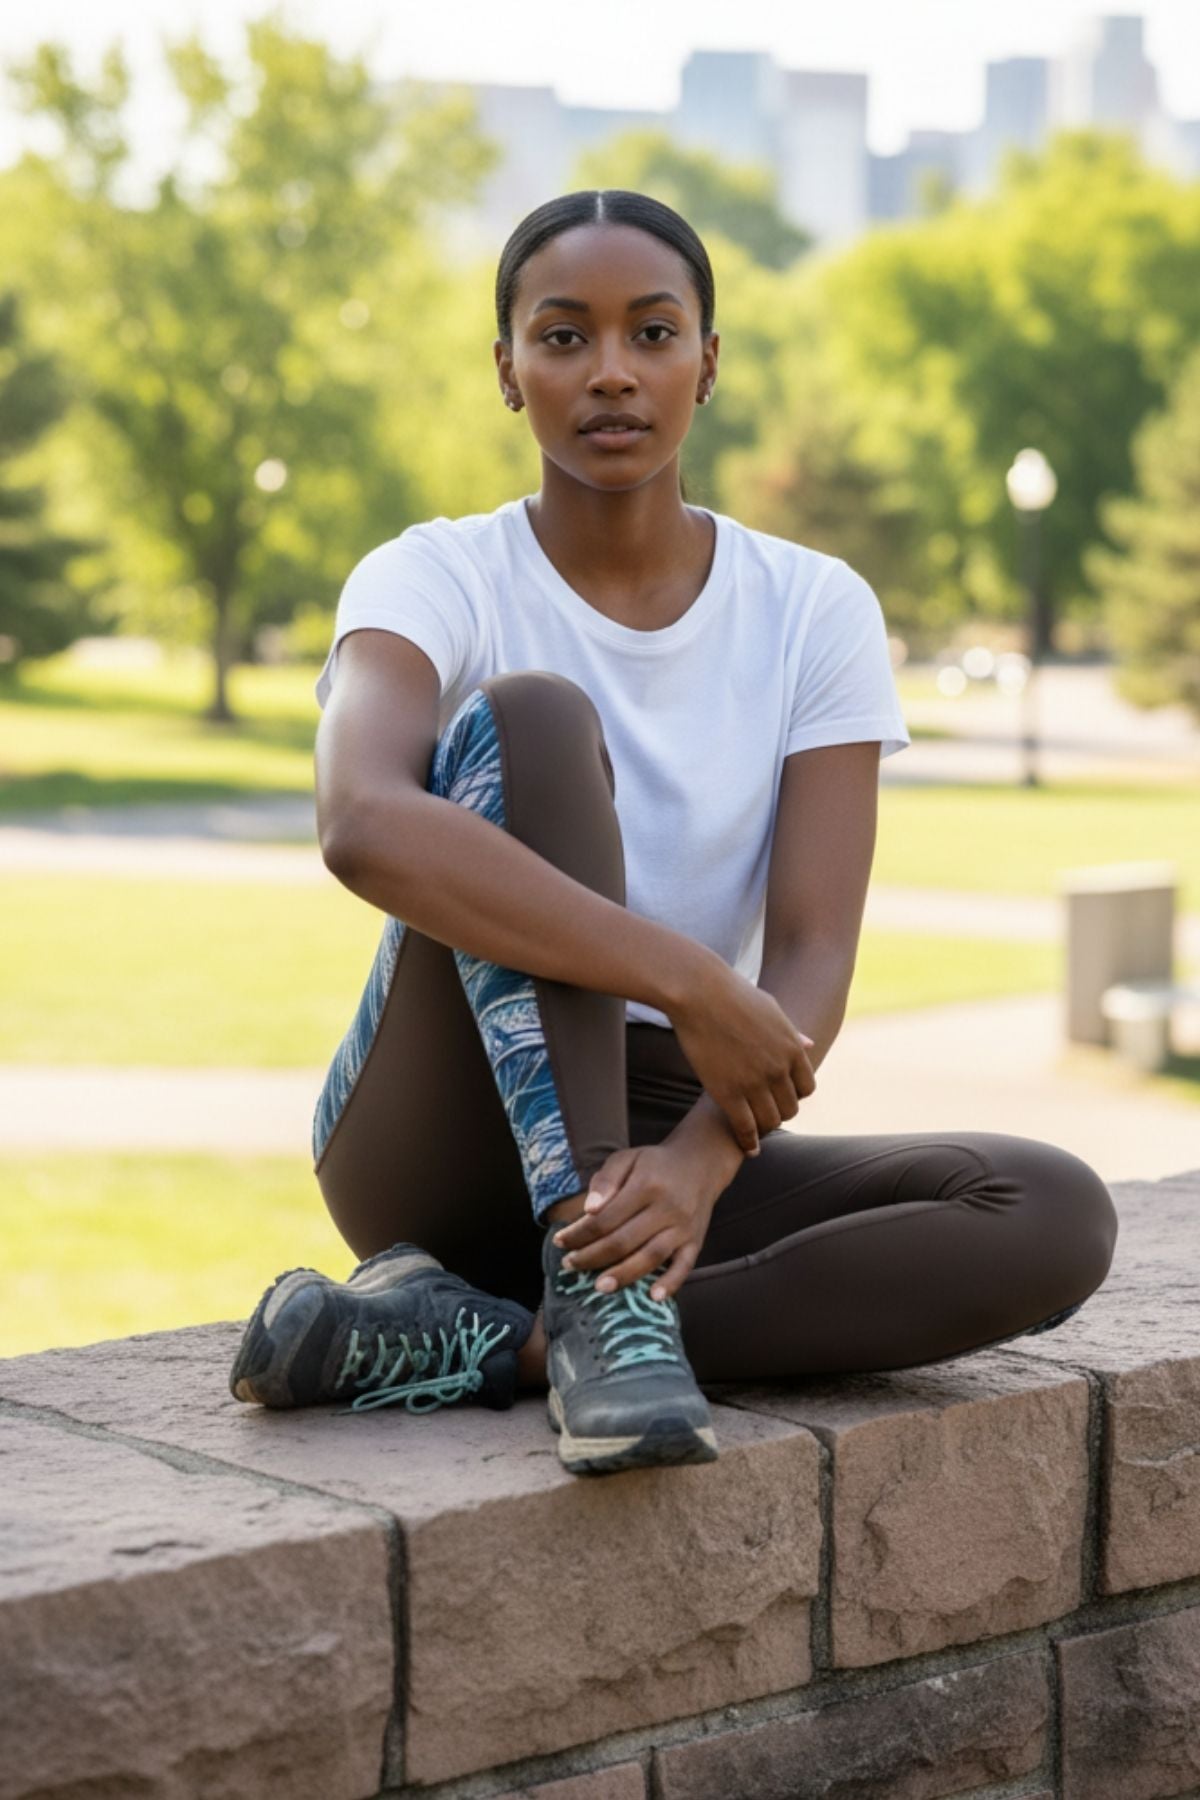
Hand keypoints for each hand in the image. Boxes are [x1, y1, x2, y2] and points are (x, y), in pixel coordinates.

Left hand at [550, 1138, 725, 1301]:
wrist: (700, 1162)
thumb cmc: (655, 1163)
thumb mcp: (627, 1158)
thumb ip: (606, 1180)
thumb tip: (588, 1210)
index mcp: (646, 1185)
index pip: (606, 1218)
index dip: (579, 1234)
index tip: (559, 1242)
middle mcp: (667, 1207)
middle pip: (624, 1241)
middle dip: (592, 1257)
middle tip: (569, 1266)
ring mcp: (683, 1227)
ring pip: (650, 1257)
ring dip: (623, 1275)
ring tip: (598, 1287)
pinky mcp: (696, 1240)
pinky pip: (685, 1266)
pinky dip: (671, 1283)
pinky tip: (653, 1298)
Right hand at [668, 953, 815, 1156]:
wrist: (700, 992)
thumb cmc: (733, 994)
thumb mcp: (771, 1009)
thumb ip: (791, 1032)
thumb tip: (809, 1044)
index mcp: (793, 1048)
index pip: (807, 1087)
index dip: (795, 1094)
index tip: (780, 1095)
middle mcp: (779, 1069)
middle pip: (790, 1108)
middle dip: (779, 1112)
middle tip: (765, 1115)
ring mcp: (754, 1082)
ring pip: (770, 1121)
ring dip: (764, 1127)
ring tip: (754, 1129)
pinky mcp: (728, 1093)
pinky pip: (745, 1127)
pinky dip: (748, 1141)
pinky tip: (748, 1148)